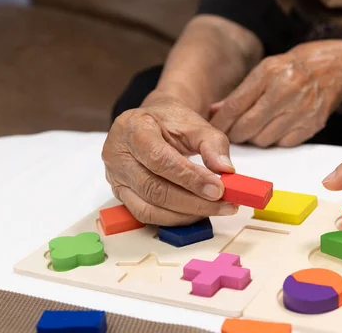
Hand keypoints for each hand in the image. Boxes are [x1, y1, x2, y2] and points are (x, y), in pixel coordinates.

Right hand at [102, 92, 238, 225]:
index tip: (218, 189)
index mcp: (132, 129)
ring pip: (149, 208)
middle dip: (194, 202)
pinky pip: (147, 215)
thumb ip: (212, 143)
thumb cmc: (171, 122)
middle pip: (154, 189)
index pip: (159, 159)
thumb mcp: (195, 123)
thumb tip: (225, 170)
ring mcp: (116, 178)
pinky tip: (197, 213)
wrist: (153, 123)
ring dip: (186, 215)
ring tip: (216, 209)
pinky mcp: (121, 195)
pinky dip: (175, 219)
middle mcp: (117, 155)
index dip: (190, 178)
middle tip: (225, 204)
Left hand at [209, 41, 341, 146]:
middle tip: (232, 133)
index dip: (221, 122)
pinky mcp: (312, 125)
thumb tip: (215, 111)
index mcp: (269, 73)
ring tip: (254, 130)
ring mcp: (300, 110)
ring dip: (254, 138)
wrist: (334, 68)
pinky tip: (273, 130)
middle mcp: (284, 91)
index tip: (213, 128)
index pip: (236, 106)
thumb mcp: (265, 69)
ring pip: (263, 139)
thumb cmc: (294, 67)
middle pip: (247, 126)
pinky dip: (274, 140)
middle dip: (235, 134)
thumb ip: (240, 92)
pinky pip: (283, 143)